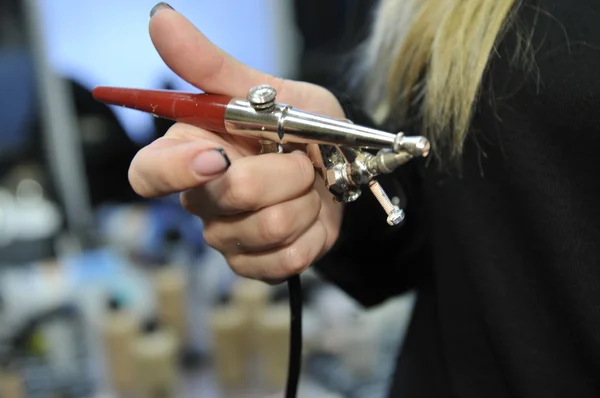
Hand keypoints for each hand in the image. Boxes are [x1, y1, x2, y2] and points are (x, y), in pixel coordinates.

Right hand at [128, 4, 344, 282]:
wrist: (339, 165)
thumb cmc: (296, 124)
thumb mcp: (262, 90)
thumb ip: (210, 65)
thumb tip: (160, 17)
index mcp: (189, 154)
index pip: (148, 175)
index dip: (176, 170)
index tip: (219, 155)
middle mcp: (200, 200)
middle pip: (228, 198)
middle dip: (283, 172)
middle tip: (299, 157)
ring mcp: (227, 238)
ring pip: (267, 228)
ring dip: (305, 199)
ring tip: (307, 184)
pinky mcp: (256, 265)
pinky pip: (286, 258)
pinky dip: (314, 230)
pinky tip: (311, 214)